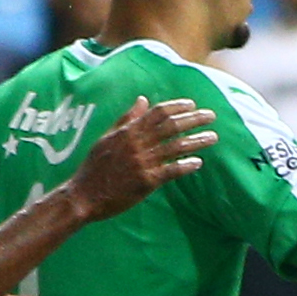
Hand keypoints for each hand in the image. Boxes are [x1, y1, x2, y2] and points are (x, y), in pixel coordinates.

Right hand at [66, 96, 216, 219]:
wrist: (83, 195)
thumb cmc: (94, 167)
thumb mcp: (107, 138)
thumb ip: (126, 119)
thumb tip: (143, 99)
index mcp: (128, 132)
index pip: (157, 112)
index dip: (177, 107)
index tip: (192, 105)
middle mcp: (137, 144)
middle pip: (171, 126)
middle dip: (194, 119)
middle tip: (211, 116)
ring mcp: (143, 162)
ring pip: (176, 146)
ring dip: (197, 140)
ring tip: (213, 137)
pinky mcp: (146, 181)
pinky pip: (172, 170)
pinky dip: (186, 165)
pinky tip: (198, 162)